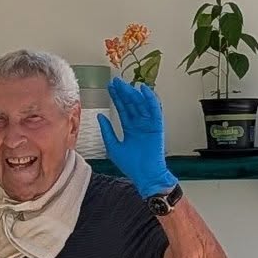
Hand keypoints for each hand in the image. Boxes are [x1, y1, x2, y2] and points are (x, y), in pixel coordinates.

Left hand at [99, 77, 174, 199]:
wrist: (146, 176)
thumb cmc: (131, 166)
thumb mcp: (113, 147)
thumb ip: (107, 131)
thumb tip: (100, 116)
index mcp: (130, 129)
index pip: (123, 109)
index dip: (116, 98)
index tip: (110, 87)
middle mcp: (139, 125)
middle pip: (131, 104)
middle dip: (123, 92)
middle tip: (116, 81)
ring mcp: (148, 125)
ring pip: (141, 105)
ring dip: (134, 94)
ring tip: (126, 84)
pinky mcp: (157, 127)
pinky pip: (154, 110)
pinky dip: (151, 99)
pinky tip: (144, 90)